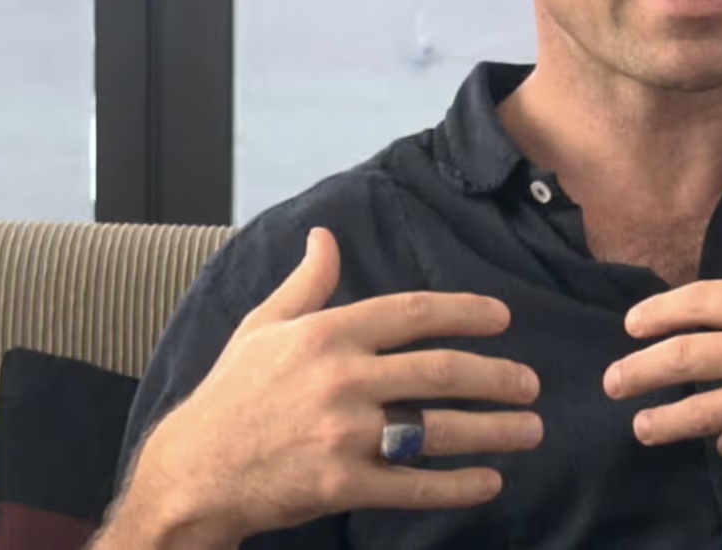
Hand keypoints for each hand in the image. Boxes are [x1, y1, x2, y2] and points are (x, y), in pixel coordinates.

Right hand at [121, 228, 542, 544]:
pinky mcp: (340, 484)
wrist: (190, 472)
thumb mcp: (262, 327)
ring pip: (437, 428)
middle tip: (531, 384)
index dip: (466, 313)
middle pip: (440, 372)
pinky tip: (491, 481)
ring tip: (530, 429)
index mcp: (327, 334)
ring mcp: (343, 434)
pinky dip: (457, 485)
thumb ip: (306, 283)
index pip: (414, 313)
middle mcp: (341, 379)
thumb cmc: (231, 395)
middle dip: (497, 377)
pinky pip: (413, 485)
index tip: (503, 319)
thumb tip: (326, 236)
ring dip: (493, 430)